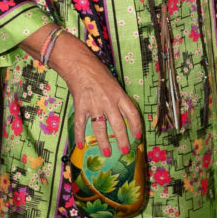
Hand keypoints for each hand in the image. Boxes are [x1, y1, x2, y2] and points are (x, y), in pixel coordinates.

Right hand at [48, 32, 142, 154]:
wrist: (79, 65)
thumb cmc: (97, 71)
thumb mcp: (113, 82)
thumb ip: (117, 97)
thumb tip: (121, 111)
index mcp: (119, 95)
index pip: (132, 113)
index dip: (136, 126)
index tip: (137, 136)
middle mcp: (109, 102)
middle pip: (118, 125)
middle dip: (122, 140)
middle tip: (125, 150)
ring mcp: (94, 106)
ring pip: (100, 128)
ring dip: (104, 142)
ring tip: (107, 153)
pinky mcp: (81, 107)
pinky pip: (80, 124)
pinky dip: (79, 135)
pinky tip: (80, 145)